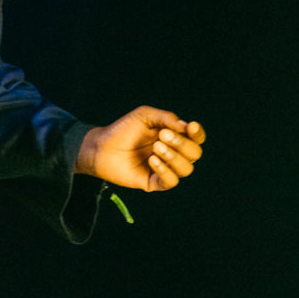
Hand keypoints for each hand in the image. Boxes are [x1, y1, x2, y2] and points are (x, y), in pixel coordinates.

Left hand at [76, 106, 205, 191]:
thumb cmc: (122, 130)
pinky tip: (152, 161)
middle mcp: (172, 154)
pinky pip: (171, 181)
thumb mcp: (144, 116)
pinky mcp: (154, 182)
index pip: (196, 138)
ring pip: (187, 169)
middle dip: (182, 144)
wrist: (100, 147)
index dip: (198, 134)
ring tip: (155, 148)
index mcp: (173, 137)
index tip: (191, 127)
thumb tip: (186, 127)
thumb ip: (166, 118)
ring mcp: (164, 169)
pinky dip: (165, 170)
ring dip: (174, 157)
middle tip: (161, 136)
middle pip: (195, 153)